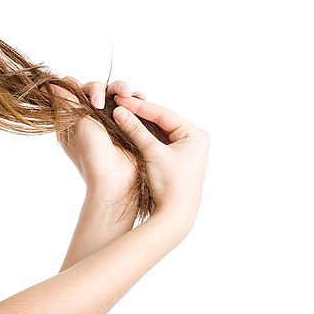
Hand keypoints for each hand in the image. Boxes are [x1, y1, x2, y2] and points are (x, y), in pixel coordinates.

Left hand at [54, 77, 146, 201]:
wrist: (115, 179)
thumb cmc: (91, 155)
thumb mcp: (76, 125)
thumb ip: (67, 102)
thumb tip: (51, 85)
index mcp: (71, 119)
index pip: (72, 92)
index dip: (75, 86)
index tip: (77, 87)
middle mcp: (90, 118)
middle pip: (94, 89)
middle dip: (99, 88)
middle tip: (100, 102)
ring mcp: (110, 120)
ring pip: (114, 94)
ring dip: (120, 89)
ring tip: (127, 93)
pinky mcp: (128, 123)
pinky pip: (131, 105)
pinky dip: (136, 98)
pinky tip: (139, 97)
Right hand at [112, 95, 209, 231]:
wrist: (175, 214)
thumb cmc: (169, 184)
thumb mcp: (152, 153)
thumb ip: (135, 130)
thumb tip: (118, 111)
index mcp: (195, 134)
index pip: (163, 114)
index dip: (140, 107)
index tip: (120, 100)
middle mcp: (192, 140)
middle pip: (161, 121)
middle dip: (139, 114)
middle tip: (118, 105)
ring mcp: (184, 150)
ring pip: (157, 131)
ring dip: (139, 125)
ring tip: (120, 115)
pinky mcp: (174, 159)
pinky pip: (156, 142)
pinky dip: (142, 136)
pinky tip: (127, 130)